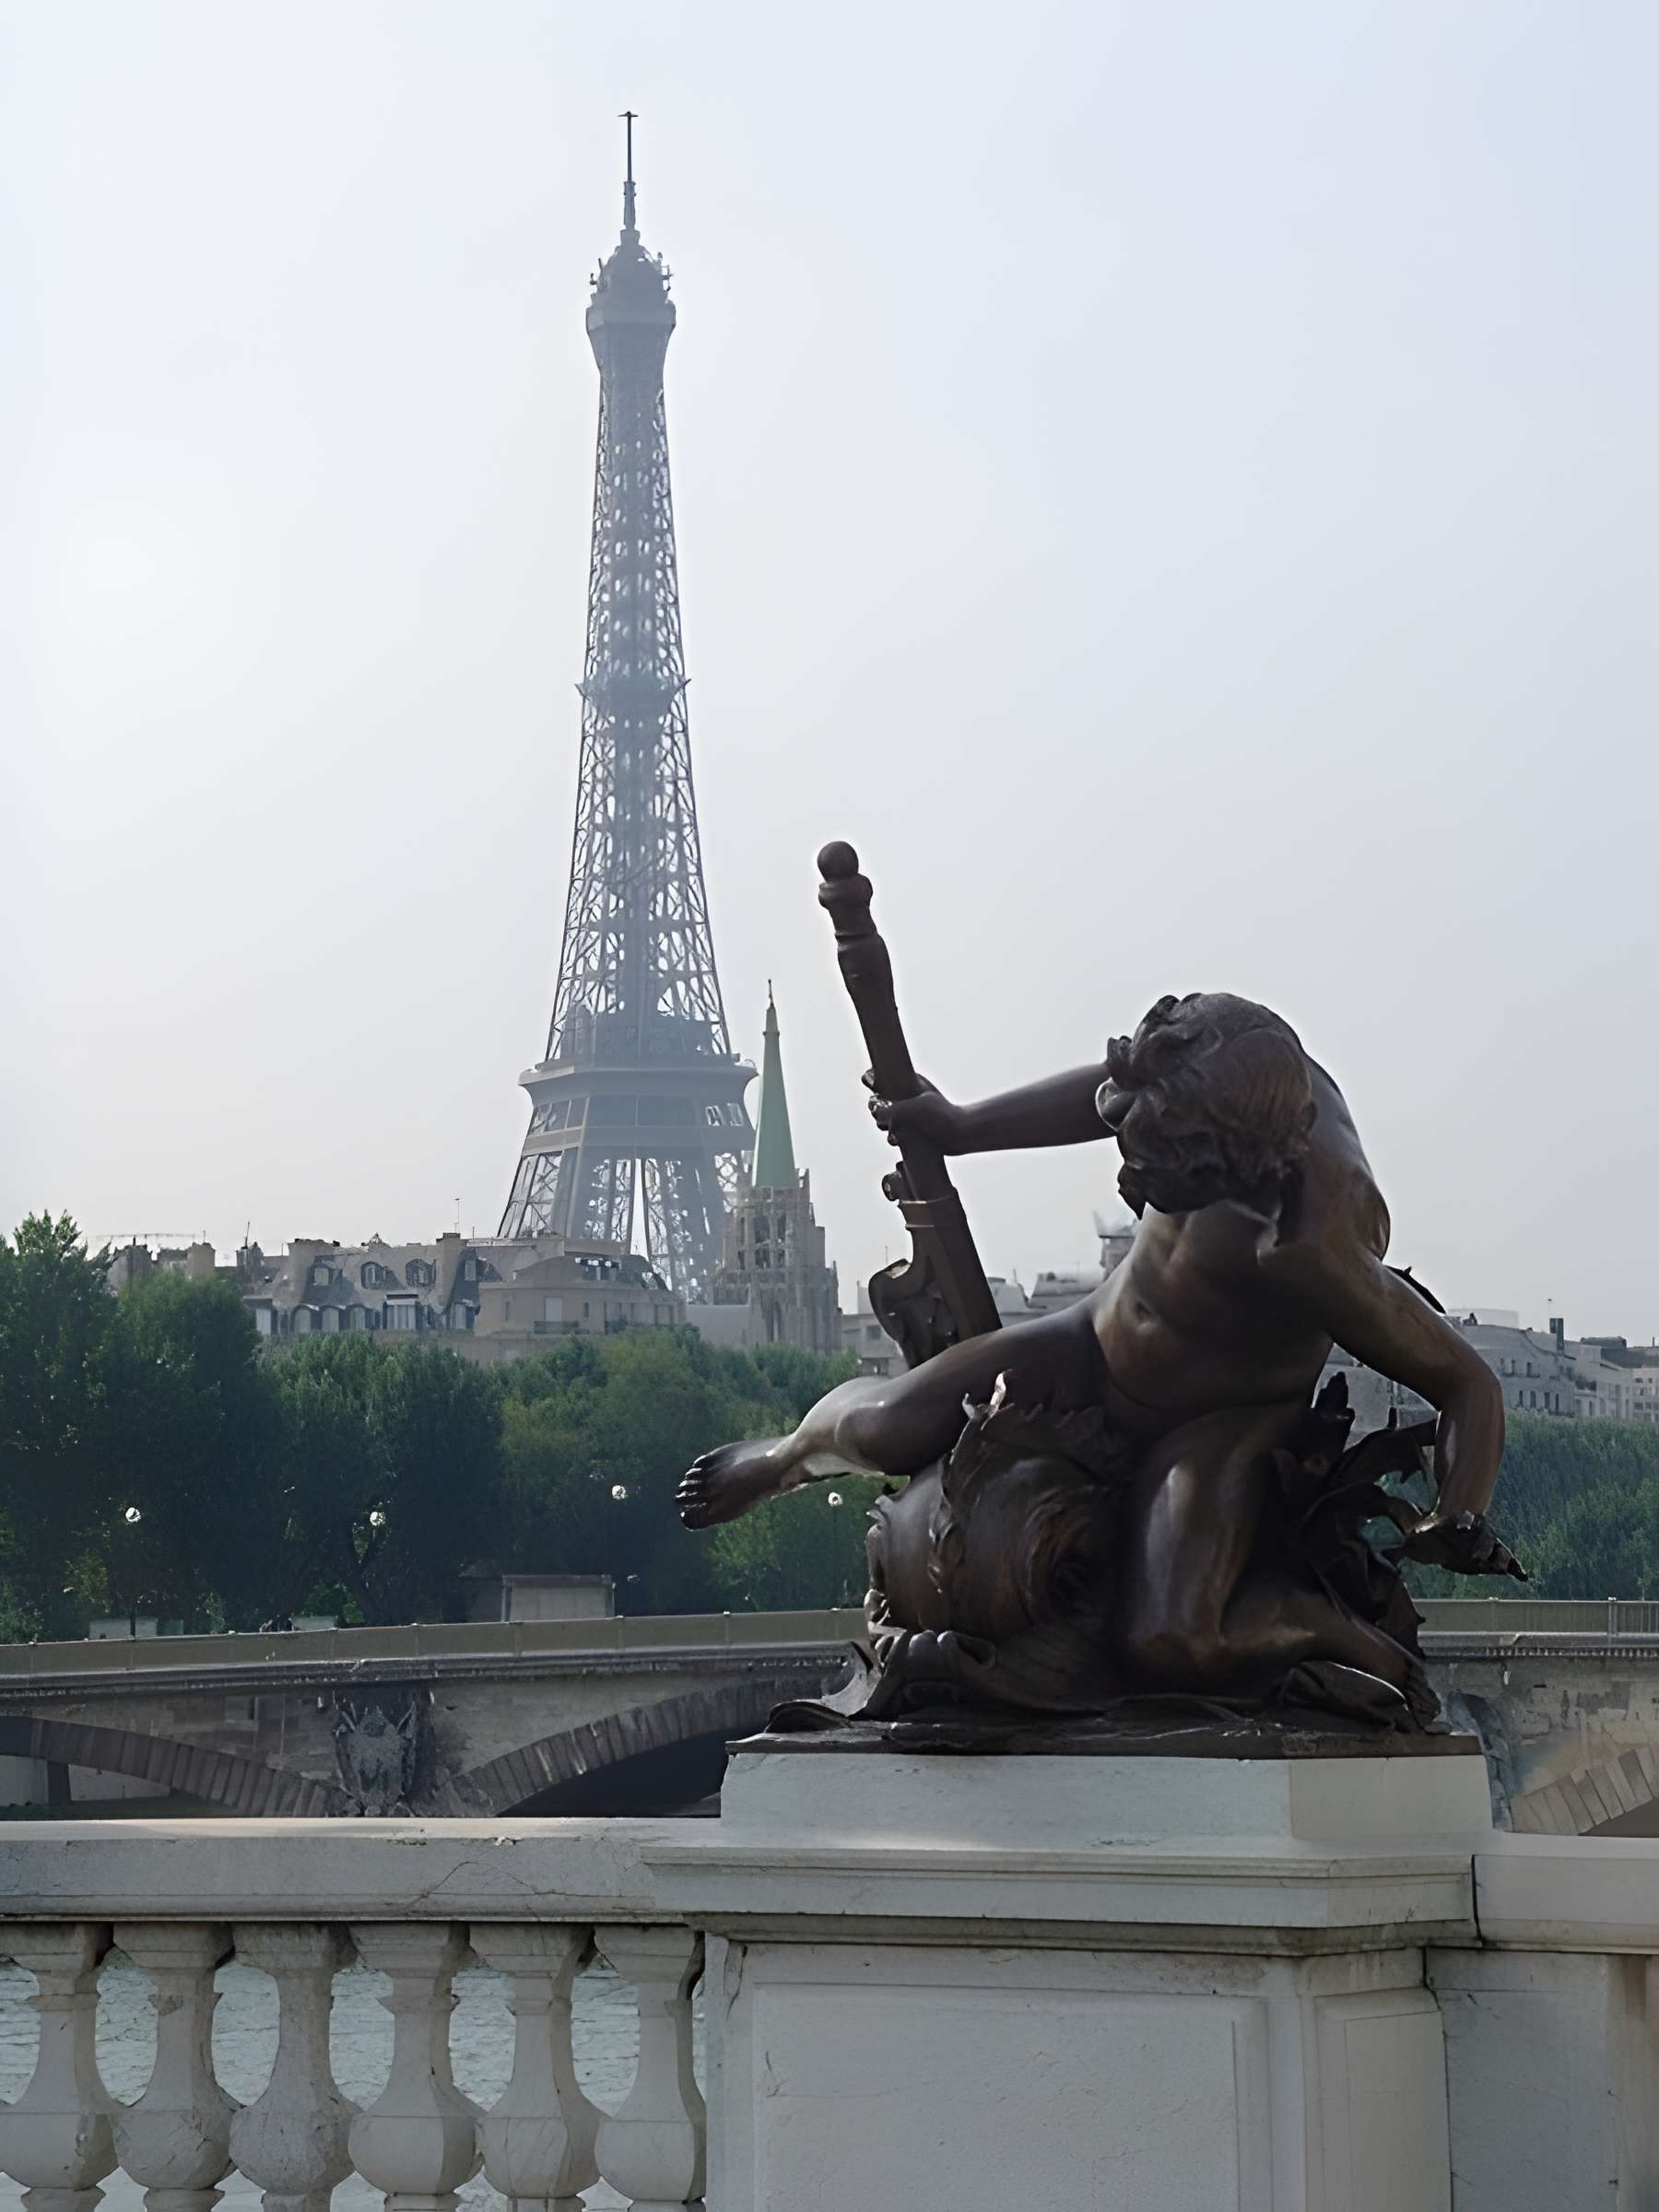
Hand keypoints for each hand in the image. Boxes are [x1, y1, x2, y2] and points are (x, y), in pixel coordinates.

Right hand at [863, 1070, 965, 1152]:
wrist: (959, 1136)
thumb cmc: (942, 1116)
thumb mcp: (914, 1108)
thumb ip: (891, 1109)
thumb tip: (876, 1114)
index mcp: (910, 1083)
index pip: (886, 1075)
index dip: (874, 1078)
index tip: (870, 1082)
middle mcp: (907, 1097)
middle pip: (880, 1098)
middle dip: (875, 1105)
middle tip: (876, 1108)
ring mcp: (908, 1114)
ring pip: (883, 1118)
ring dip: (882, 1124)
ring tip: (890, 1129)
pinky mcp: (910, 1130)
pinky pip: (893, 1133)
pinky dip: (892, 1137)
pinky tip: (897, 1139)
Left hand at [1402, 1509, 1527, 1580]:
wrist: (1450, 1533)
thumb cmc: (1433, 1535)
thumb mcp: (1416, 1537)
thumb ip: (1403, 1545)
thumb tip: (1384, 1552)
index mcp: (1458, 1523)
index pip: (1463, 1520)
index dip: (1463, 1522)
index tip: (1460, 1527)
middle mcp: (1476, 1532)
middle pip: (1482, 1535)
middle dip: (1480, 1544)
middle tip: (1476, 1555)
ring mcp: (1487, 1544)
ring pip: (1497, 1548)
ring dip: (1501, 1557)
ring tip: (1502, 1568)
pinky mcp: (1494, 1556)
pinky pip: (1508, 1561)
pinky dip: (1516, 1568)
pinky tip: (1523, 1576)